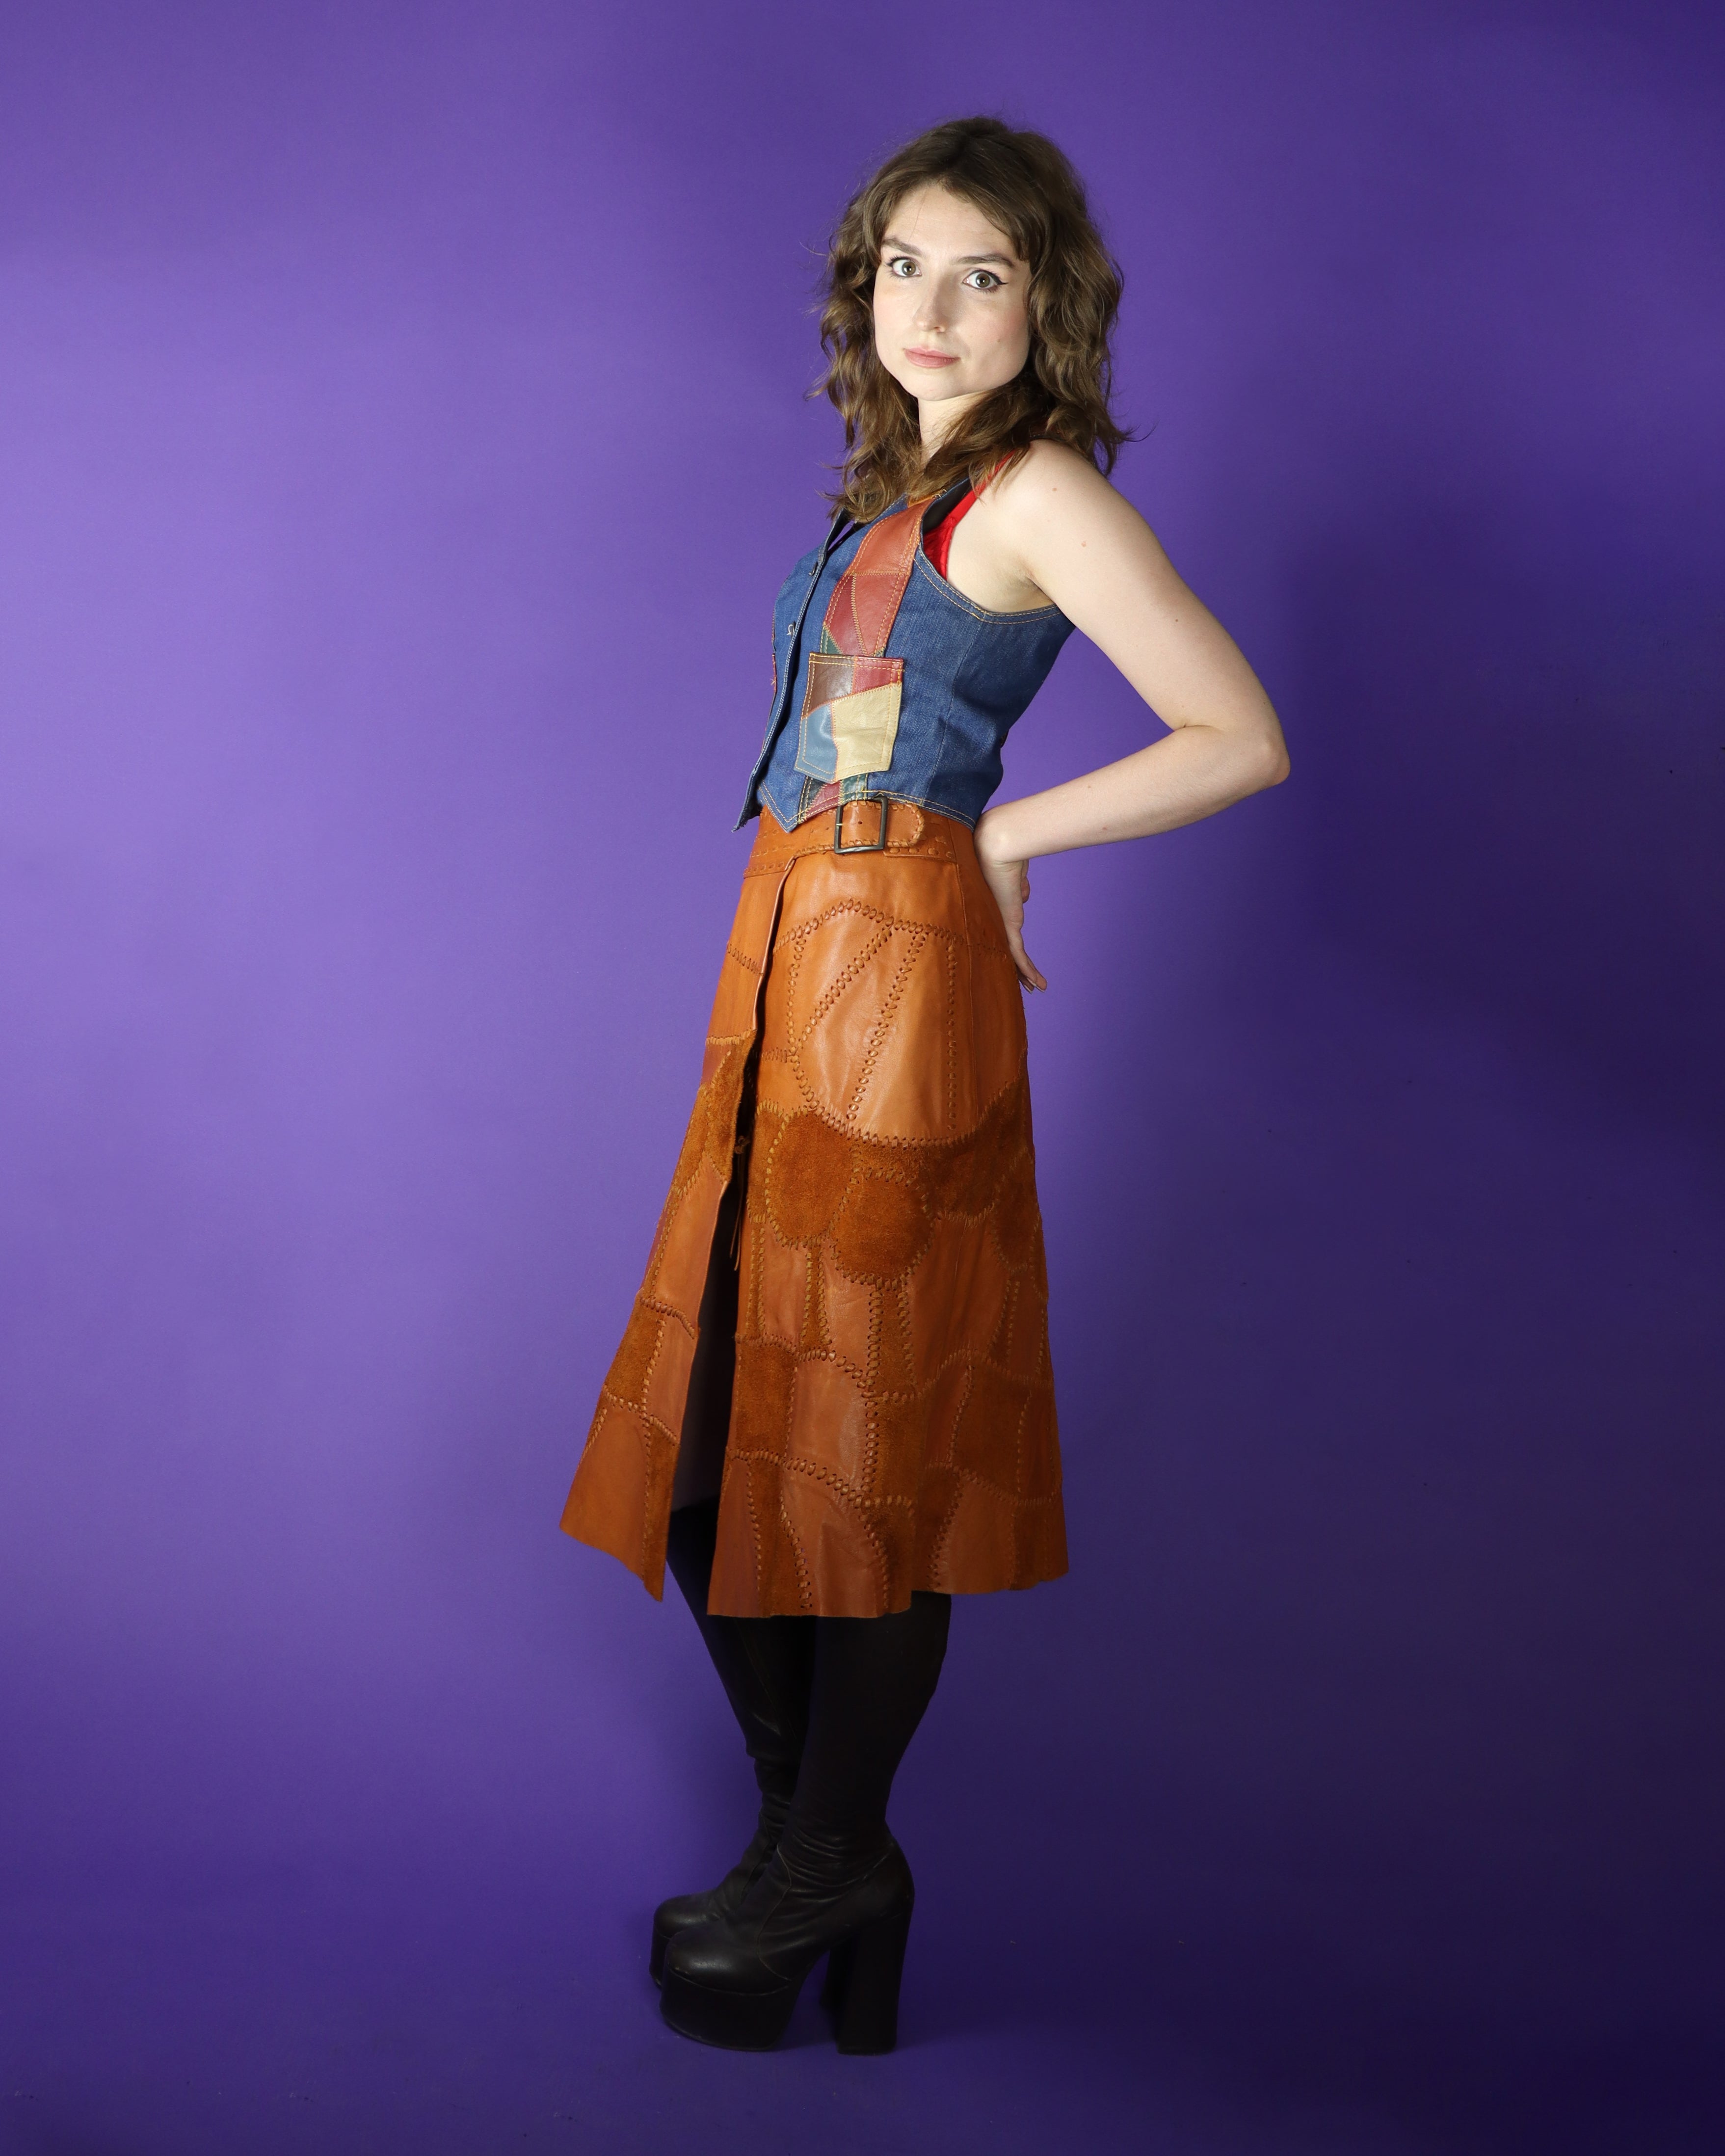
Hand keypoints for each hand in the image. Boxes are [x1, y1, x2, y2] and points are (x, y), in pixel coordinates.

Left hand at [973, 813, 1046, 991]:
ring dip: (1024, 974)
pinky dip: (1028, 971)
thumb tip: (1021, 893)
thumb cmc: (1005, 852)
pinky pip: (1018, 955)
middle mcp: (994, 917)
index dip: (1009, 946)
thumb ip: (1017, 884)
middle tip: (1023, 983)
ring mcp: (999, 922)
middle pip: (1004, 948)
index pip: (1002, 931)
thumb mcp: (1014, 873)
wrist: (998, 846)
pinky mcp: (1008, 925)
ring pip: (1011, 957)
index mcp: (994, 905)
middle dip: (1014, 967)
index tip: (1016, 958)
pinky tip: (1038, 984)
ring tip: (1034, 988)